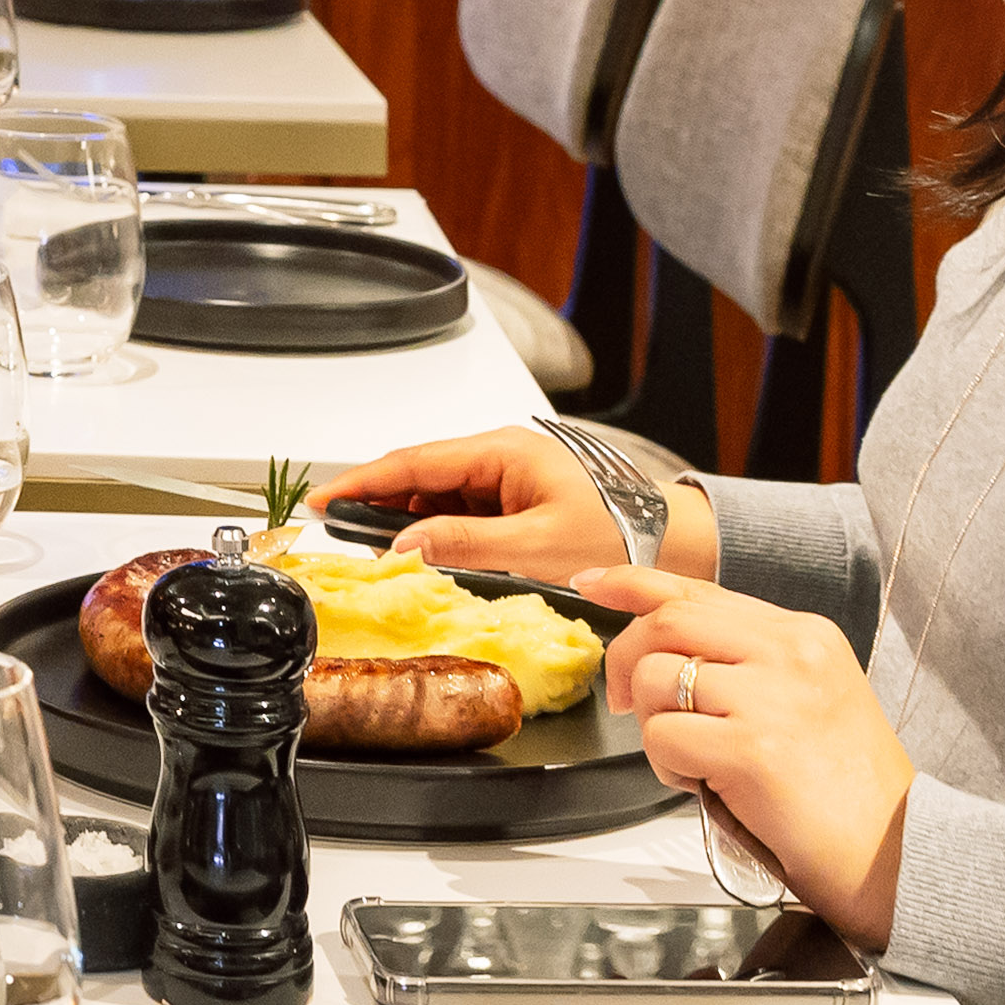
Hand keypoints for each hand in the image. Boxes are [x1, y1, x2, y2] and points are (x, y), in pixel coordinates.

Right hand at [300, 427, 715, 584]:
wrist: (680, 547)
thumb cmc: (622, 537)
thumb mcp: (535, 546)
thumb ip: (464, 543)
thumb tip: (405, 545)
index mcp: (504, 452)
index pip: (415, 462)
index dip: (362, 482)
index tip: (324, 500)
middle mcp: (502, 458)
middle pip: (420, 475)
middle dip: (376, 501)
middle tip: (336, 529)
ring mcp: (509, 480)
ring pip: (439, 495)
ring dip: (406, 519)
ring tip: (374, 549)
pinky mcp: (518, 503)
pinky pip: (462, 512)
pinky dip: (435, 530)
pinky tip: (422, 552)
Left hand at [572, 564, 910, 950]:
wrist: (897, 855)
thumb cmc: (848, 791)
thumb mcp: (805, 700)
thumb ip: (746, 664)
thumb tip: (664, 646)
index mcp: (804, 635)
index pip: (698, 590)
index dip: (632, 583)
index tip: (592, 584)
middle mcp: (789, 653)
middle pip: (667, 622)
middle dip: (625, 660)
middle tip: (624, 702)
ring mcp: (771, 698)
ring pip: (655, 678)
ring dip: (653, 725)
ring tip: (696, 761)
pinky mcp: (753, 748)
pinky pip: (663, 737)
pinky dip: (668, 765)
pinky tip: (706, 785)